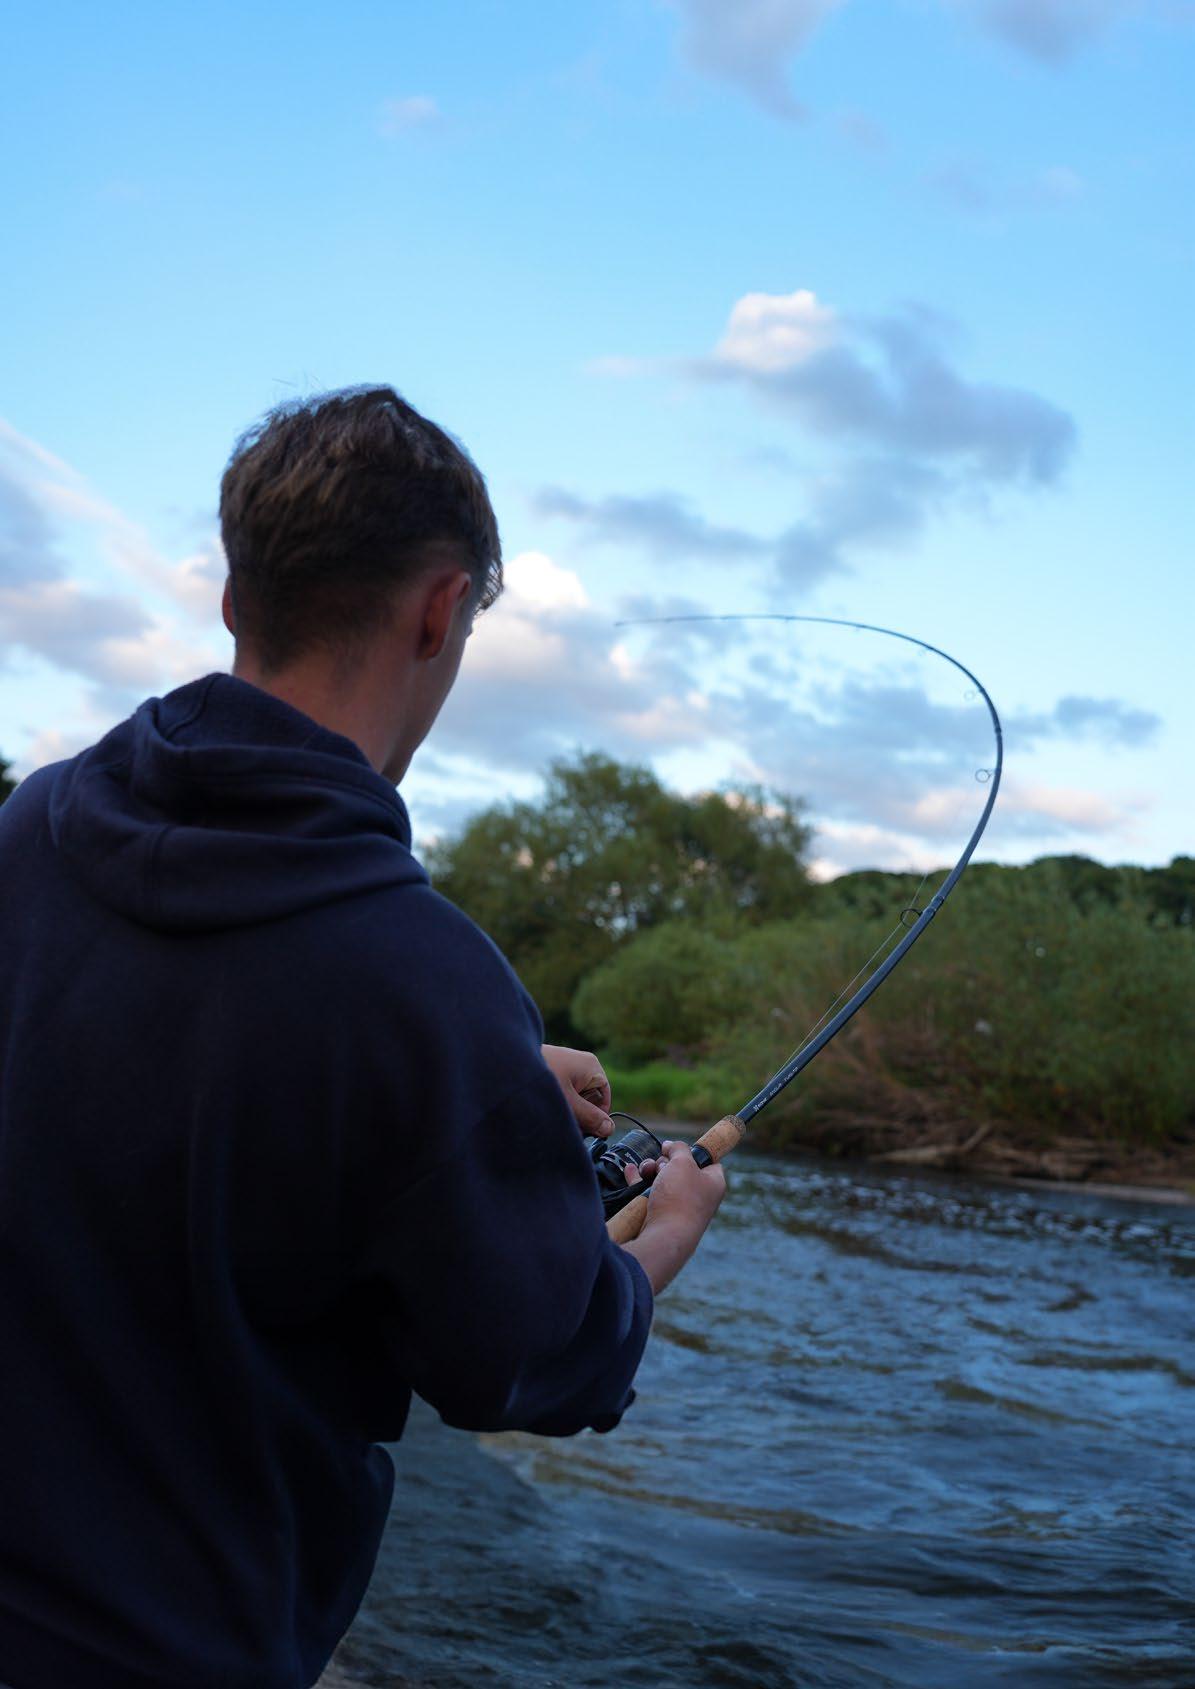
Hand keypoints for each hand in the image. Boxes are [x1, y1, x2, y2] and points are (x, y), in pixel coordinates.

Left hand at [541, 1044, 613, 1137]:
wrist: (504, 1060)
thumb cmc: (538, 1078)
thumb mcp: (568, 1103)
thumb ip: (590, 1117)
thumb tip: (609, 1129)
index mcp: (591, 1067)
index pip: (604, 1099)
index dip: (595, 1118)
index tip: (583, 1131)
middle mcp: (581, 1064)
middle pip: (589, 1099)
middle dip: (578, 1115)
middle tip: (562, 1122)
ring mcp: (566, 1066)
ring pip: (573, 1097)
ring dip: (565, 1109)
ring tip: (549, 1113)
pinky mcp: (552, 1070)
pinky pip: (561, 1092)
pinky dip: (554, 1101)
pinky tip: (541, 1106)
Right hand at [619, 1140, 725, 1295]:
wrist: (665, 1235)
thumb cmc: (680, 1198)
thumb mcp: (683, 1161)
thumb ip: (679, 1148)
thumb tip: (671, 1146)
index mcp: (713, 1182)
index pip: (708, 1160)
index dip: (692, 1152)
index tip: (677, 1150)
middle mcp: (700, 1196)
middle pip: (681, 1168)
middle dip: (665, 1162)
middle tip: (661, 1166)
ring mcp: (681, 1207)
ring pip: (664, 1180)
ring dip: (650, 1171)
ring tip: (644, 1171)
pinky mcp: (663, 1216)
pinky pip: (651, 1194)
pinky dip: (641, 1183)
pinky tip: (631, 1173)